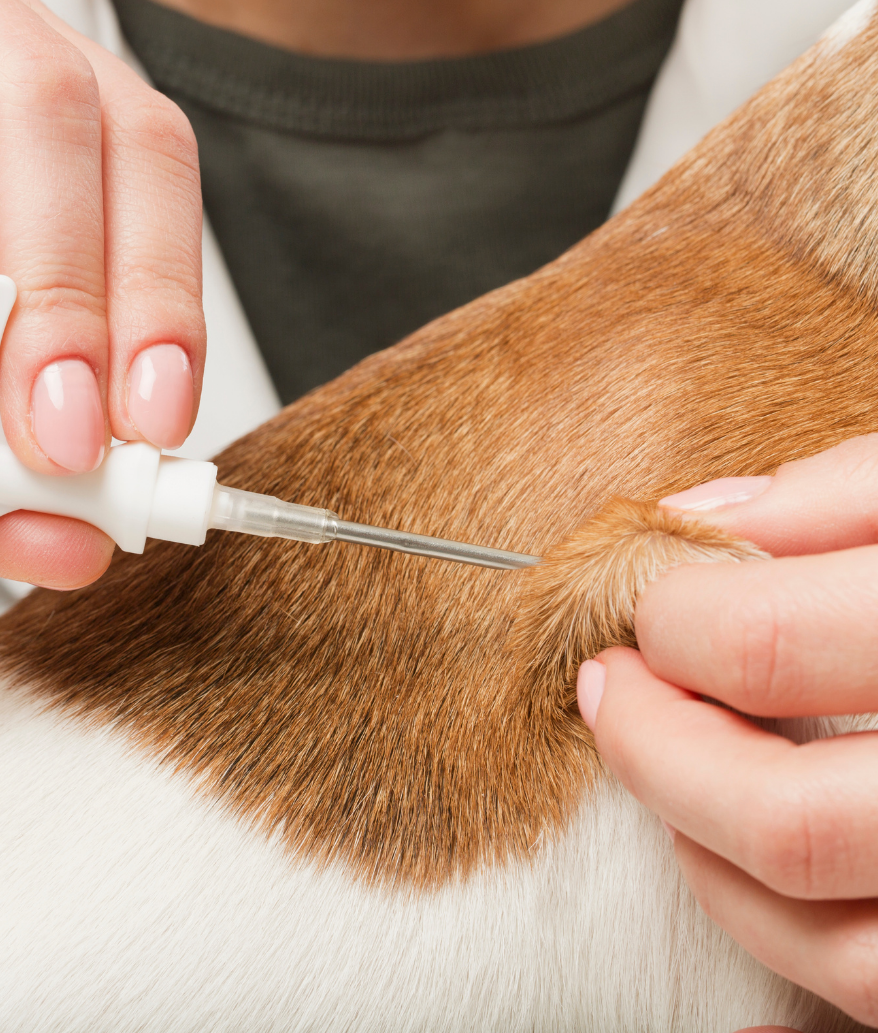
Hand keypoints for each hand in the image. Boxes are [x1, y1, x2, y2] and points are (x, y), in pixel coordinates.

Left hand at [577, 435, 877, 1026]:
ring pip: (837, 948)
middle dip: (657, 751)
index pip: (766, 644)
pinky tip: (738, 914)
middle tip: (613, 684)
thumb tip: (700, 520)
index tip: (644, 602)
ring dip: (711, 861)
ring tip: (675, 775)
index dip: (671, 618)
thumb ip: (850, 495)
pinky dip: (786, 968)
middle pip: (788, 822)